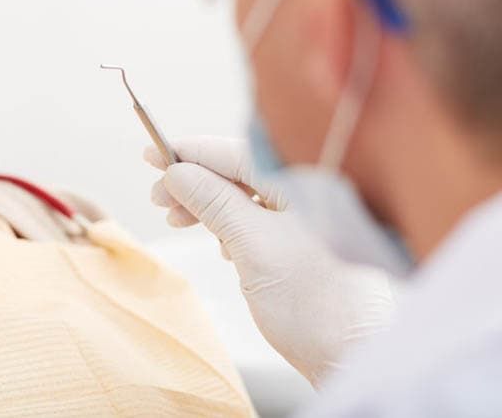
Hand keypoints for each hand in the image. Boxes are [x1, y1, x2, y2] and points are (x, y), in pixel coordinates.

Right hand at [145, 136, 396, 386]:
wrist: (356, 357)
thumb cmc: (315, 304)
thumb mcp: (253, 246)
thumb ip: (214, 202)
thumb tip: (177, 172)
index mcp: (304, 182)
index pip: (235, 152)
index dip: (189, 153)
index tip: (152, 155)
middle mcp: (308, 191)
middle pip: (238, 171)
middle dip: (194, 182)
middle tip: (158, 198)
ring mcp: (307, 217)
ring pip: (244, 196)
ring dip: (206, 204)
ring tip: (176, 220)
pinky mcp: (303, 242)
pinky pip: (257, 218)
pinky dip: (229, 223)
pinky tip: (216, 241)